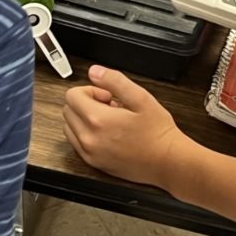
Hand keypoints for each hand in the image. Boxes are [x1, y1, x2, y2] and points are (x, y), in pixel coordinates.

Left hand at [63, 66, 187, 187]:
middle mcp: (89, 138)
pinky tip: (107, 133)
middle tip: (110, 106)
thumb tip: (94, 72)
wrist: (167, 162)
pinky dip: (85, 134)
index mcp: (98, 120)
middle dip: (86, 103)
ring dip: (83, 118)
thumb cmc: (157, 132)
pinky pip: (76, 143)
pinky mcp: (93, 163)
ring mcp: (89, 153)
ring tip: (109, 120)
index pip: (72, 96)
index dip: (91, 90)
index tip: (107, 96)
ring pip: (69, 127)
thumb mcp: (140, 97)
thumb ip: (114, 81)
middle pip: (68, 110)